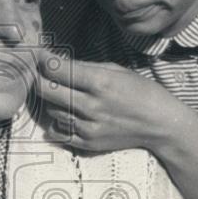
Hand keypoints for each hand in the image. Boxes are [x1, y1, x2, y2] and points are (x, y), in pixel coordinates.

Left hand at [35, 47, 173, 153]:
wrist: (161, 125)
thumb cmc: (141, 92)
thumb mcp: (117, 70)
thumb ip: (85, 67)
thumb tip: (57, 62)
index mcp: (100, 83)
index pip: (58, 69)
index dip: (42, 60)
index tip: (37, 55)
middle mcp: (91, 106)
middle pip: (47, 91)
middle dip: (37, 79)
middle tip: (36, 73)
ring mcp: (88, 127)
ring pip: (51, 111)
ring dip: (51, 101)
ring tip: (60, 94)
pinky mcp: (88, 143)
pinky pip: (59, 132)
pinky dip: (58, 123)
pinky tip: (67, 114)